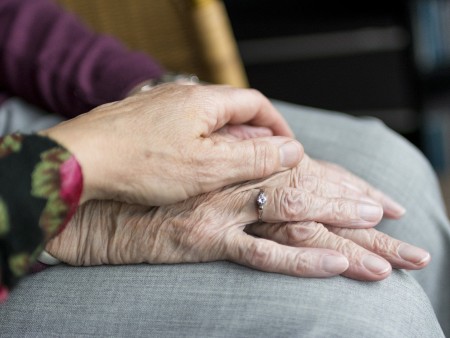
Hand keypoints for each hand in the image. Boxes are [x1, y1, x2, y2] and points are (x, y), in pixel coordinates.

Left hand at [40, 84, 302, 204]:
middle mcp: (182, 95)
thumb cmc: (141, 163)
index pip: (256, 103)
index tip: (287, 148)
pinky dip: (198, 144)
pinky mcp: (142, 120)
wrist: (78, 161)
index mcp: (204, 100)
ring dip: (225, 141)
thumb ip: (253, 157)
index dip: (277, 125)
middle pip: (232, 110)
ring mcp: (160, 105)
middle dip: (253, 136)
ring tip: (229, 168)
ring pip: (206, 120)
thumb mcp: (208, 166)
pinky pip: (181, 128)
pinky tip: (191, 165)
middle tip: (260, 163)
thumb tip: (292, 150)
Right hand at [46, 165, 426, 281]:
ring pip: (296, 217)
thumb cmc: (150, 185)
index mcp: (237, 163)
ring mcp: (224, 209)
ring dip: (342, 231)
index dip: (342, 183)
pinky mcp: (206, 238)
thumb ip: (232, 169)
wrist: (102, 202)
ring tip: (386, 253)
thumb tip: (264, 170)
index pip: (304, 171)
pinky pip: (262, 252)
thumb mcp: (195, 172)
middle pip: (309, 192)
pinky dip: (302, 259)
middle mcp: (236, 180)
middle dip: (355, 207)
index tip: (376, 198)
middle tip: (394, 220)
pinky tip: (336, 265)